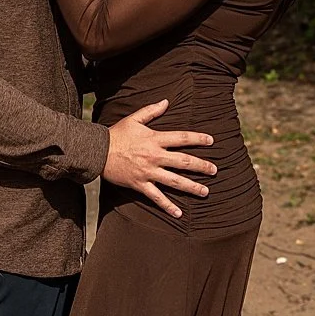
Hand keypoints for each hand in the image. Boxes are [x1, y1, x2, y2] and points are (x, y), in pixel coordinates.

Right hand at [102, 102, 215, 218]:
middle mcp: (155, 156)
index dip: (198, 139)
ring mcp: (149, 172)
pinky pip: (157, 198)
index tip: (211, 141)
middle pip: (183, 161)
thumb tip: (166, 102)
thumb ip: (152, 110)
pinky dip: (168, 206)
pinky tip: (179, 213)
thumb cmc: (117, 133)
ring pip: (174, 181)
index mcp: (155, 138)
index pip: (181, 138)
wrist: (99, 151)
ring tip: (205, 191)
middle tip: (215, 170)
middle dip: (201, 166)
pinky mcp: (141, 185)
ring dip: (191, 187)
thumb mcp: (134, 118)